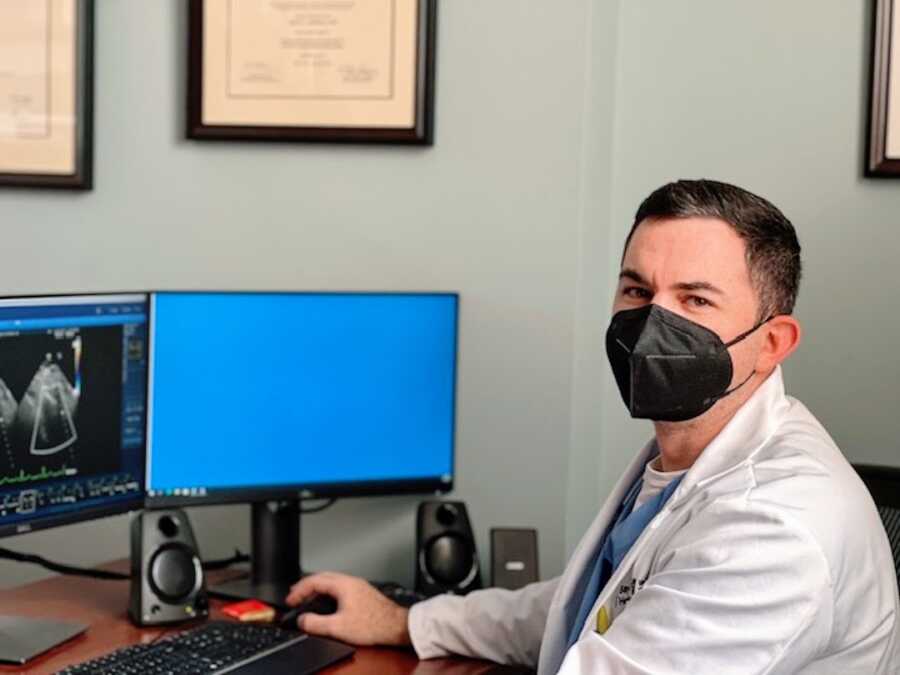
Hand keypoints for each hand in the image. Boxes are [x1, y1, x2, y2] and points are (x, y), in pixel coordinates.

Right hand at [284, 572, 411, 646]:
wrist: (395, 626)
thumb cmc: (373, 624)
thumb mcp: (338, 627)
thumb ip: (316, 623)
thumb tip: (302, 620)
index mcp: (343, 585)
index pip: (314, 581)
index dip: (299, 590)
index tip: (290, 600)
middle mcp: (350, 581)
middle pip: (322, 578)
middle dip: (306, 586)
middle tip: (295, 596)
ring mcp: (357, 586)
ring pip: (331, 582)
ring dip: (317, 589)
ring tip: (308, 599)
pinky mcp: (362, 593)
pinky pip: (339, 588)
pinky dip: (327, 593)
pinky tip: (327, 604)